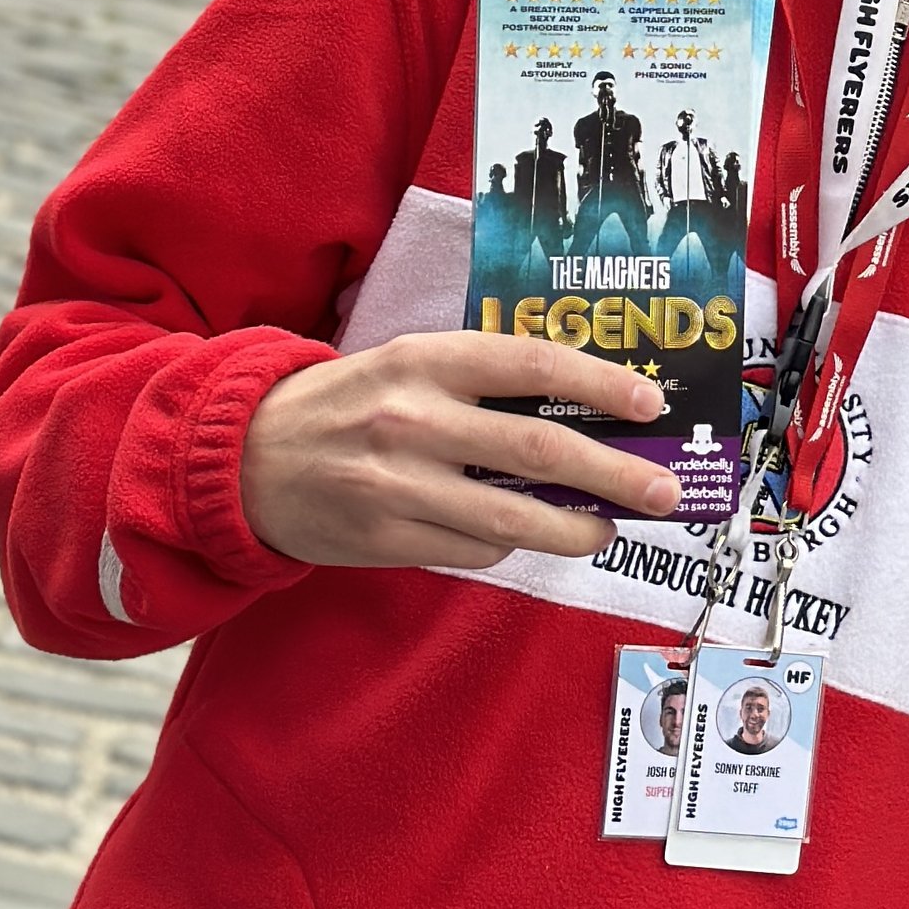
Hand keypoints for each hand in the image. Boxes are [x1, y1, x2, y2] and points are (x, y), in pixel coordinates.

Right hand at [241, 329, 681, 569]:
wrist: (244, 457)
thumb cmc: (351, 404)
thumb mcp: (410, 367)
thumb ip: (485, 382)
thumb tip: (587, 411)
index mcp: (426, 360)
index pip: (532, 363)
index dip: (600, 382)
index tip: (651, 404)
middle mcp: (414, 419)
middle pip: (538, 448)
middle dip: (614, 473)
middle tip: (664, 491)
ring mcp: (397, 484)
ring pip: (511, 515)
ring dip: (574, 527)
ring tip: (609, 528)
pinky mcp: (384, 538)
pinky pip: (472, 548)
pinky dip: (507, 542)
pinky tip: (521, 533)